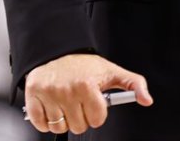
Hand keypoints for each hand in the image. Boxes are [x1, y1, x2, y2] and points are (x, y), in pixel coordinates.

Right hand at [24, 53, 152, 134]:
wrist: (56, 51)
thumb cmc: (84, 65)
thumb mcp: (112, 71)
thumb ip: (134, 84)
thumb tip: (147, 99)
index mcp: (87, 85)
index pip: (98, 119)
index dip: (98, 112)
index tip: (93, 102)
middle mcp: (66, 91)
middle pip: (79, 126)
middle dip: (82, 116)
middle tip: (79, 102)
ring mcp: (48, 95)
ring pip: (60, 127)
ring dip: (64, 120)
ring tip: (66, 103)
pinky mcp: (32, 98)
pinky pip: (41, 125)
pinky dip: (46, 122)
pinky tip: (52, 107)